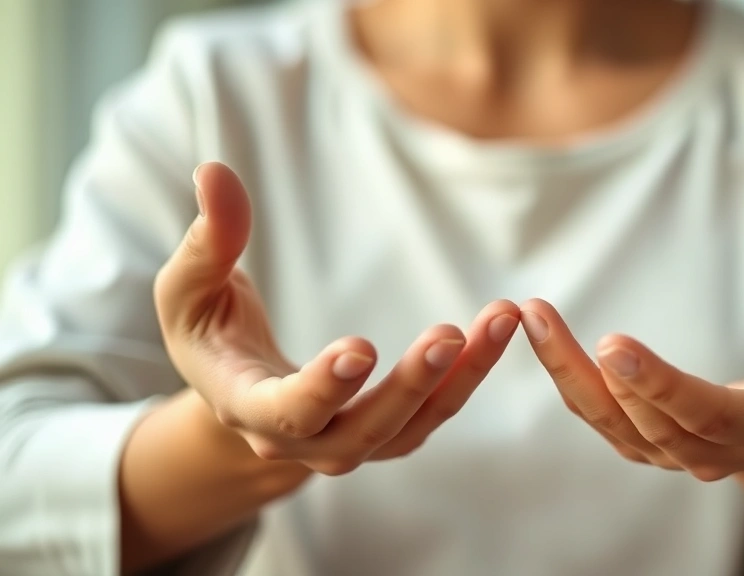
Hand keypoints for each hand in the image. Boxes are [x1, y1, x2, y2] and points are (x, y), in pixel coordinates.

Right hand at [155, 162, 519, 475]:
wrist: (237, 384)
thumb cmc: (207, 328)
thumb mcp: (189, 287)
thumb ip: (207, 240)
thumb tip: (213, 173)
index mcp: (245, 407)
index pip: (284, 413)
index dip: (320, 389)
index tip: (360, 350)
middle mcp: (299, 442)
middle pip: (361, 432)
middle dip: (409, 386)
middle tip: (450, 333)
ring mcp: (347, 441)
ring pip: (410, 428)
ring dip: (459, 379)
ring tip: (500, 320)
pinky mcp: (385, 430)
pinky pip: (432, 413)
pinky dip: (466, 378)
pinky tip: (497, 332)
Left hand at [521, 188, 743, 480]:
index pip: (713, 415)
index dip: (663, 386)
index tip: (612, 344)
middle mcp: (724, 454)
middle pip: (651, 425)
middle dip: (593, 375)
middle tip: (541, 317)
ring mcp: (683, 458)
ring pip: (615, 426)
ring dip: (567, 373)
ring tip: (531, 317)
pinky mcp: (654, 446)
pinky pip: (605, 420)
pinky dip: (571, 381)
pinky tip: (542, 335)